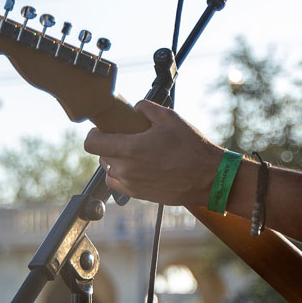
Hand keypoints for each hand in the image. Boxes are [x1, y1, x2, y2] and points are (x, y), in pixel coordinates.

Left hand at [84, 101, 226, 207]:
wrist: (209, 178)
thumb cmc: (191, 148)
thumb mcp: (169, 118)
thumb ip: (144, 108)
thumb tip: (133, 108)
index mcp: (130, 149)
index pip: (92, 143)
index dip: (94, 133)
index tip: (103, 128)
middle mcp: (127, 170)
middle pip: (101, 155)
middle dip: (109, 143)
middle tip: (125, 136)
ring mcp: (132, 185)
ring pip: (109, 169)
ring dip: (115, 159)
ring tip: (134, 151)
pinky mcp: (140, 195)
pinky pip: (119, 183)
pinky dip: (122, 173)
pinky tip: (137, 166)